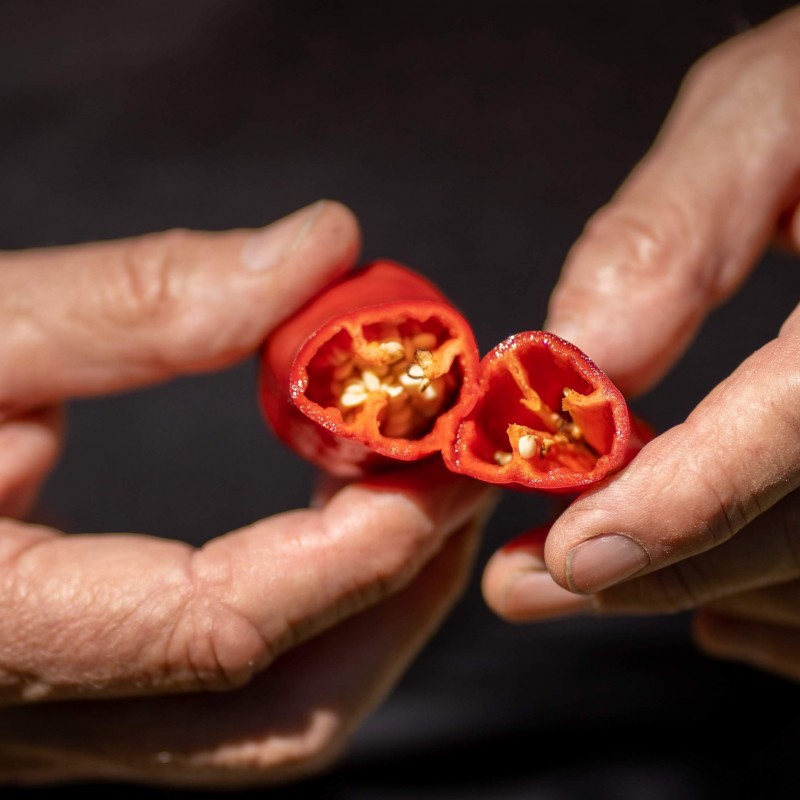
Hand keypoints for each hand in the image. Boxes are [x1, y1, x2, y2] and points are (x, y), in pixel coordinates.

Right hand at [0, 201, 495, 785]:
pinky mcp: (95, 700)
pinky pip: (250, 696)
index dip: (358, 538)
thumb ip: (144, 298)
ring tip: (416, 489)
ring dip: (378, 607)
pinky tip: (342, 522)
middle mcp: (40, 717)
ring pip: (280, 721)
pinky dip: (326, 612)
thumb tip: (323, 247)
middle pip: (286, 713)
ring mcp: (73, 725)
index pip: (223, 629)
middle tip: (453, 470)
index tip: (440, 445)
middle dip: (400, 590)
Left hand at [482, 7, 799, 680]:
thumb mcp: (774, 112)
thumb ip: (672, 235)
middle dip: (655, 565)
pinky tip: (699, 579)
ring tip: (578, 570)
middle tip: (529, 582)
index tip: (570, 556)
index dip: (682, 505)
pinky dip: (762, 584)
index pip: (798, 426)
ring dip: (696, 581)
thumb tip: (575, 351)